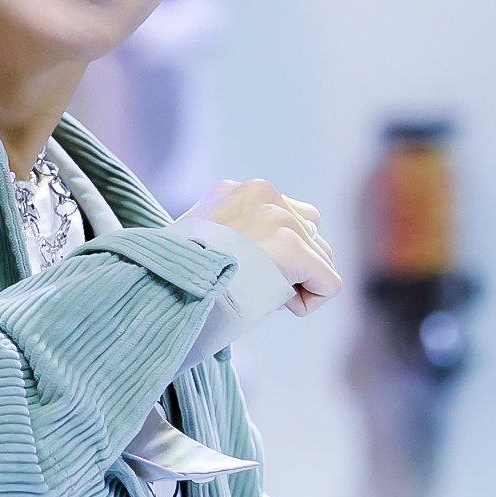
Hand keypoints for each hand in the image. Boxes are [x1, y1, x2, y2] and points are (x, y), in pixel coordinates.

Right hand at [178, 178, 341, 315]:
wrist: (166, 287)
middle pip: (311, 233)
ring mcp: (279, 217)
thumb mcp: (203, 241)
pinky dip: (309, 303)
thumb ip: (238, 235)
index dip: (272, 254)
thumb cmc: (176, 278)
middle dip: (291, 266)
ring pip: (323, 257)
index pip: (287, 216)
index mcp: (240, 191)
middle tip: (252, 285)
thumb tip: (269, 259)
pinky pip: (329, 284)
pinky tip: (276, 305)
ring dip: (298, 282)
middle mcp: (263, 194)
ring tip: (261, 292)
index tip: (242, 271)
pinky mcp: (291, 246)